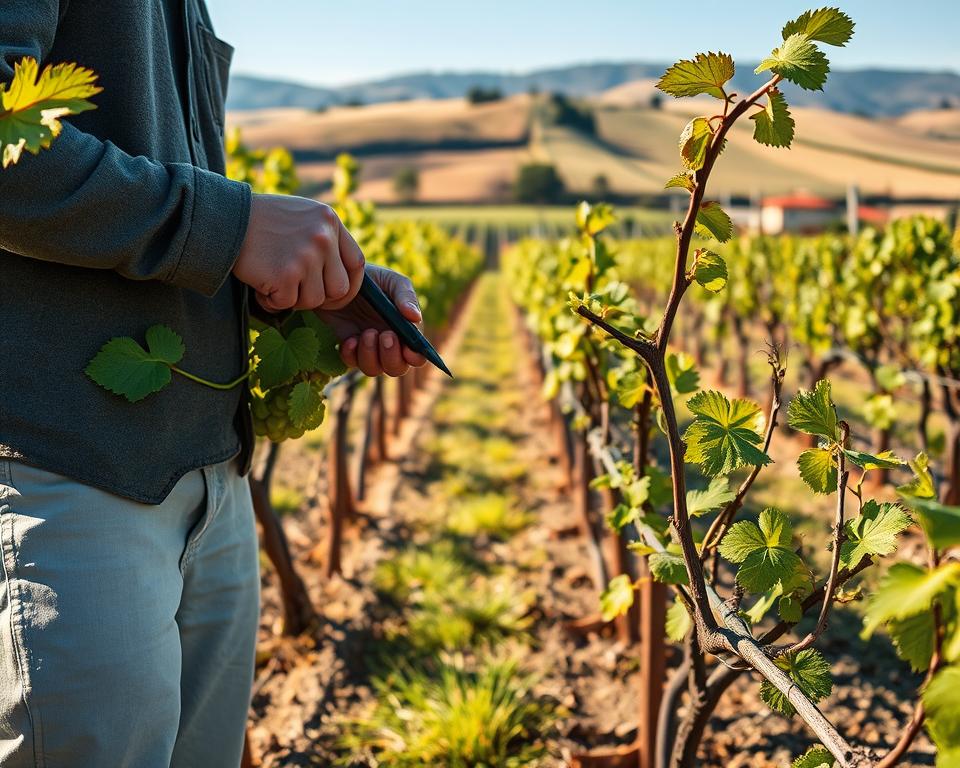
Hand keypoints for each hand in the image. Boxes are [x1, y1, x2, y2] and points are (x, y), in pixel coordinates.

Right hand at [233, 194, 364, 311]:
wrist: (224, 216)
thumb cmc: (263, 221)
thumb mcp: (303, 216)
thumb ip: (326, 239)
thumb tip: (344, 275)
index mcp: (329, 221)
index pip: (357, 264)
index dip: (350, 285)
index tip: (334, 293)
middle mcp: (322, 237)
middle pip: (340, 289)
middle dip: (320, 297)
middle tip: (298, 292)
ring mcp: (305, 256)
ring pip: (314, 301)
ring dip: (293, 298)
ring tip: (274, 282)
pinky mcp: (285, 274)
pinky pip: (286, 304)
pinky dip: (271, 301)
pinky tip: (260, 284)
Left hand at [316, 264, 427, 376]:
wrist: (336, 277)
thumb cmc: (370, 278)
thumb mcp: (390, 281)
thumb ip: (406, 296)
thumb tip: (416, 318)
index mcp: (405, 330)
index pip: (417, 354)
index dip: (415, 357)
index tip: (408, 350)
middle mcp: (389, 344)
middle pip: (397, 368)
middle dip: (392, 357)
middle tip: (385, 335)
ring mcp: (368, 348)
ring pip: (374, 369)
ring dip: (371, 355)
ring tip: (367, 333)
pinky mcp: (348, 348)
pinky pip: (351, 363)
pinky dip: (351, 354)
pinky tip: (350, 339)